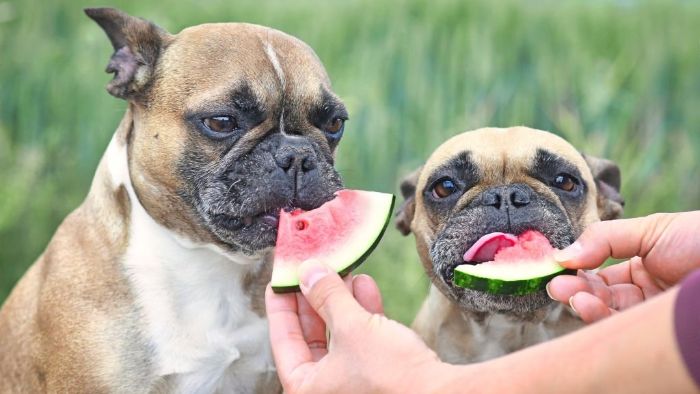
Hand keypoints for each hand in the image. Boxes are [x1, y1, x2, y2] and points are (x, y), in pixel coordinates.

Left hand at [265, 261, 443, 393]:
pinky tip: (366, 287)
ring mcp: (352, 385)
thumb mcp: (352, 326)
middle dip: (316, 299)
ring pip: (338, 336)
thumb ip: (327, 296)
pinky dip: (363, 315)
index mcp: (306, 389)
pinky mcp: (377, 378)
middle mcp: (326, 390)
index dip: (281, 305)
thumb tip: (308, 271)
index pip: (283, 339)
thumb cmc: (391, 375)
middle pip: (311, 336)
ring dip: (342, 302)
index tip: (280, 280)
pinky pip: (361, 341)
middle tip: (313, 270)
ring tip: (344, 271)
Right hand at [547, 211, 699, 322]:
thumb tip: (562, 254)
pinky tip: (585, 303)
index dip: (577, 269)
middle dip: (574, 288)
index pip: (601, 271)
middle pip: (599, 294)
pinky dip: (597, 316)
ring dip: (582, 303)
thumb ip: (604, 239)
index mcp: (645, 264)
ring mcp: (650, 312)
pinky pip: (619, 327)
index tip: (555, 265)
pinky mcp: (654, 329)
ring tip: (567, 292)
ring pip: (606, 313)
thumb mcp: (651, 229)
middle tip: (555, 283)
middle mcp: (645, 290)